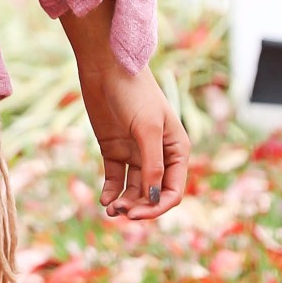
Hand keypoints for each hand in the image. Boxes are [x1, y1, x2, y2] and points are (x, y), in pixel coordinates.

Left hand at [59, 0, 189, 218]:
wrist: (107, 69)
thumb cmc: (134, 94)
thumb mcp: (147, 130)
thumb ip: (152, 165)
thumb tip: (152, 198)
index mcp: (177, 150)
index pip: (172, 190)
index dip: (157, 206)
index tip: (137, 213)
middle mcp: (158, 155)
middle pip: (152, 194)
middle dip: (139, 207)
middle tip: (120, 212)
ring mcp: (135, 154)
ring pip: (133, 190)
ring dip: (124, 202)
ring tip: (110, 208)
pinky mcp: (114, 150)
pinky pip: (115, 179)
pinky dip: (111, 192)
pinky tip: (104, 200)